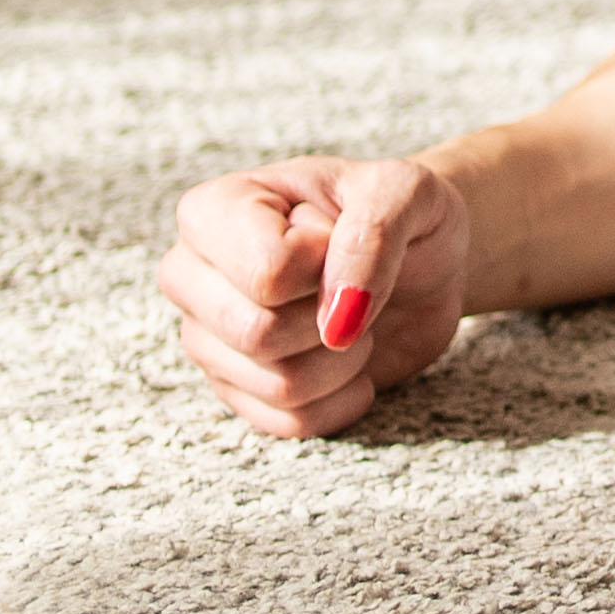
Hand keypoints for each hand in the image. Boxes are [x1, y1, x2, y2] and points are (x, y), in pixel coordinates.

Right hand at [161, 156, 476, 437]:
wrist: (423, 259)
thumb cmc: (402, 213)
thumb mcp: (405, 191)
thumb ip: (373, 235)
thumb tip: (336, 323)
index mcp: (213, 210)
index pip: (266, 272)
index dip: (325, 265)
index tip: (339, 237)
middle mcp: (191, 276)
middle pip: (257, 334)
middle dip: (331, 318)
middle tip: (348, 286)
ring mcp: (208, 338)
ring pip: (277, 385)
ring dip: (343, 359)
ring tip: (353, 319)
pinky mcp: (239, 390)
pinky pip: (291, 422)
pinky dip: (343, 398)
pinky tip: (354, 360)